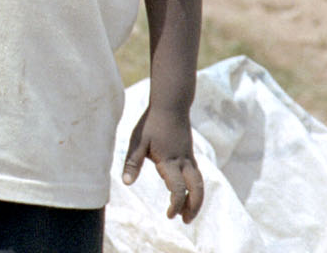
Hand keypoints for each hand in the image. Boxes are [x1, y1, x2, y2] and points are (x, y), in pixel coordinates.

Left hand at [122, 104, 203, 222]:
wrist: (170, 105)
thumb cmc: (151, 123)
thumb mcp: (137, 141)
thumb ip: (133, 163)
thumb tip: (126, 183)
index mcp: (169, 161)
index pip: (177, 189)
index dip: (176, 205)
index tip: (169, 215)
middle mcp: (183, 162)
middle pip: (196, 189)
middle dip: (193, 207)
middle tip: (186, 221)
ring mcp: (189, 158)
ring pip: (199, 183)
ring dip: (196, 200)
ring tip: (188, 213)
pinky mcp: (190, 154)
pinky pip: (197, 175)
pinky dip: (196, 188)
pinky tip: (188, 192)